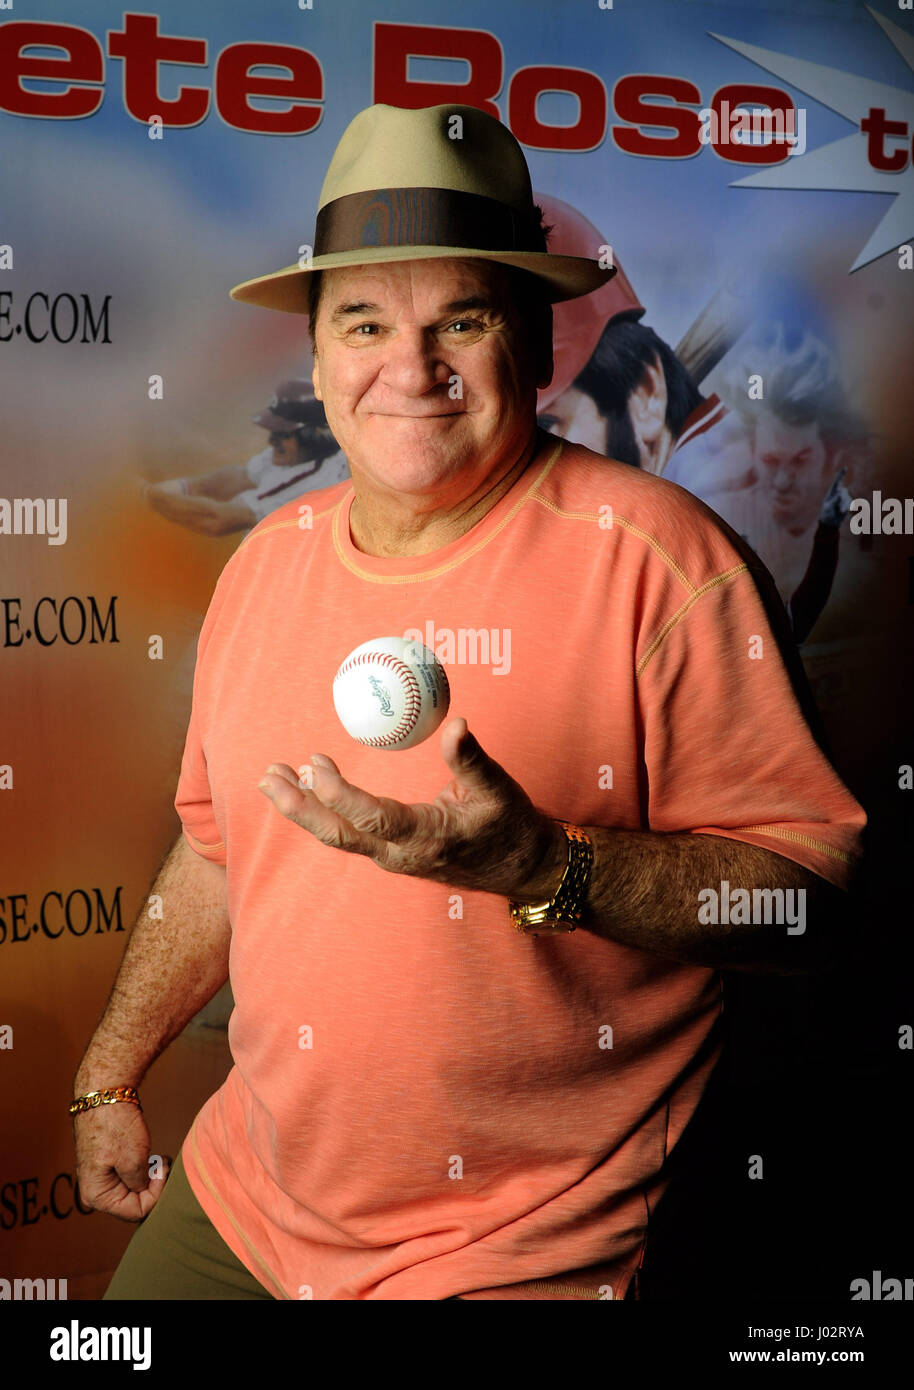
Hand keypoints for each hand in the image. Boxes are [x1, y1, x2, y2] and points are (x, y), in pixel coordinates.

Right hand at [73, 1102, 170, 1222]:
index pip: (137, 1212)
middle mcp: (94, 1192)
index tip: (161, 1168)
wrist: (104, 1093)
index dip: (156, 1193)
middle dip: (153, 1186)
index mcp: (96, 1196)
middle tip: (161, 1162)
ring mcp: (100, 1179)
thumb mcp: (134, 1161)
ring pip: (134, 1190)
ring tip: (157, 1156)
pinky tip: (151, 1156)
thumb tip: (145, 1192)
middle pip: (134, 1203)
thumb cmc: (116, 1124)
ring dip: (150, 1176)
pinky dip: (144, 1169)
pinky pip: (131, 1178)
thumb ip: (142, 1186)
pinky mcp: (108, 1167)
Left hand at [257, 717, 566, 901]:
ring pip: (339, 836)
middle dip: (299, 807)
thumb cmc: (511, 827)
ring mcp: (393, 858)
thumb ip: (472, 760)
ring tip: (274, 777)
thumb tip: (458, 723)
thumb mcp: (499, 791)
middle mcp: (401, 855)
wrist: (521, 870)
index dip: (339, 794)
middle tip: (268, 776)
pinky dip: (324, 810)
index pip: (371, 819)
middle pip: (338, 835)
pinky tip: (309, 785)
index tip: (316, 763)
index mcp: (426, 838)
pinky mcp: (392, 854)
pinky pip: (350, 833)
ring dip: (303, 808)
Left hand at [818, 466, 851, 528]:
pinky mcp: (848, 503)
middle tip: (840, 510)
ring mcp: (844, 498)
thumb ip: (834, 500)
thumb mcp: (829, 507)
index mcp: (832, 492)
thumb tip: (840, 493)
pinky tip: (844, 511)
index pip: (837, 482)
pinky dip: (848, 507)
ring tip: (840, 512)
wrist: (830, 522)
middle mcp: (839, 493)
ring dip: (845, 506)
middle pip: (844, 493)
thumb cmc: (826, 514)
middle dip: (842, 501)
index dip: (841, 475)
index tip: (845, 468)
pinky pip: (851, 503)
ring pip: (848, 499)